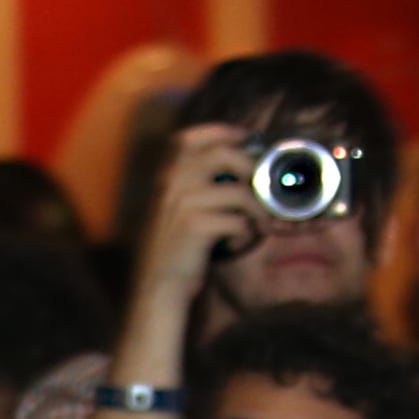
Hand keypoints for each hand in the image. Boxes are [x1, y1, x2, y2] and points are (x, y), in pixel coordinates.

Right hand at [140, 122, 258, 313]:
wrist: (157, 285)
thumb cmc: (175, 248)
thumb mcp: (176, 209)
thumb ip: (197, 185)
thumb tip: (243, 167)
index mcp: (165, 177)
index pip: (189, 139)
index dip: (221, 132)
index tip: (246, 138)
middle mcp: (170, 184)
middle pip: (223, 155)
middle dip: (251, 168)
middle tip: (261, 187)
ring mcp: (181, 204)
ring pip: (239, 192)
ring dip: (256, 210)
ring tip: (257, 224)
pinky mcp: (195, 227)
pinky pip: (239, 221)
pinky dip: (246, 234)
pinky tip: (237, 245)